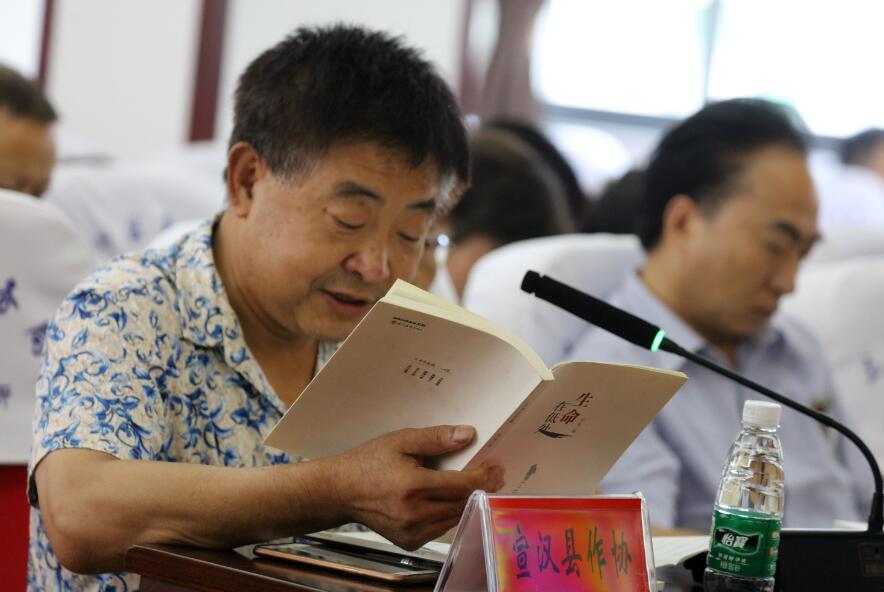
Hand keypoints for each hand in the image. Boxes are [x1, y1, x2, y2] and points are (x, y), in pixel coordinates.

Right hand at [323, 425, 504, 549]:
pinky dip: (450, 513)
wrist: (340, 491)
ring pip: (454, 518)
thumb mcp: (401, 441)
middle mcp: (413, 514)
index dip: (482, 477)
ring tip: (476, 484)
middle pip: (462, 504)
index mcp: (412, 487)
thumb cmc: (369, 462)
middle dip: (481, 488)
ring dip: (468, 502)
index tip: (495, 467)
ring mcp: (411, 532)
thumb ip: (435, 439)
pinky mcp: (409, 541)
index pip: (460, 486)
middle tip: (494, 474)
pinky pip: (440, 528)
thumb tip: (468, 434)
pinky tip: (451, 499)